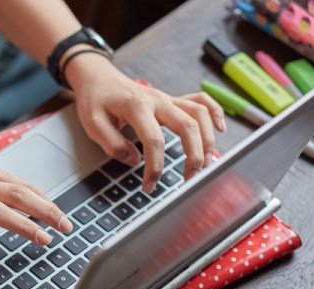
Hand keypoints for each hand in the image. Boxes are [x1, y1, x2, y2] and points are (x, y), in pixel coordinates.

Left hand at [63, 51, 225, 191]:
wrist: (98, 77)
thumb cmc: (95, 100)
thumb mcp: (92, 124)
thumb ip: (112, 144)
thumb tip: (135, 161)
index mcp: (137, 106)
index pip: (154, 141)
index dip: (155, 167)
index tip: (150, 186)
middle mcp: (158, 100)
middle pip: (187, 126)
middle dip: (193, 156)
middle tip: (190, 179)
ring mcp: (167, 99)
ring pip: (199, 114)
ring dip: (207, 140)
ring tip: (205, 164)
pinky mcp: (171, 100)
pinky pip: (200, 101)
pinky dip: (215, 112)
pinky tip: (220, 129)